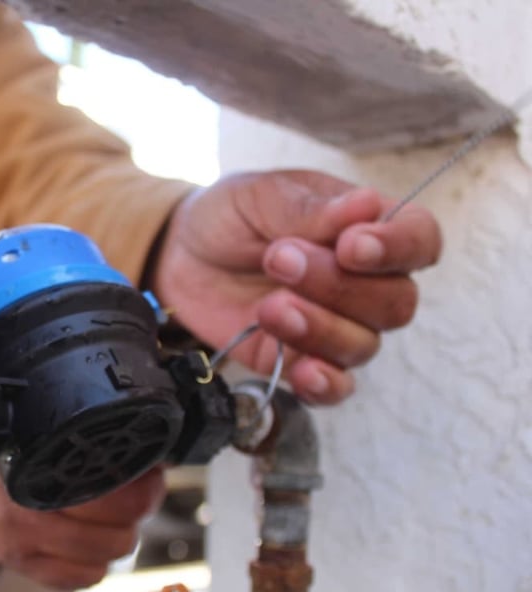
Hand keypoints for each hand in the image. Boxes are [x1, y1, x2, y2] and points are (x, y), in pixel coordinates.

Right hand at [0, 458, 164, 590]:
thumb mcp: (30, 433)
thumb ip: (75, 442)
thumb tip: (137, 443)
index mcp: (30, 480)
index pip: (110, 501)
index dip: (143, 489)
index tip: (152, 471)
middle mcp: (25, 522)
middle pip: (115, 538)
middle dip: (137, 514)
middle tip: (142, 489)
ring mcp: (23, 552)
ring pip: (101, 562)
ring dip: (119, 539)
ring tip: (120, 515)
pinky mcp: (22, 568)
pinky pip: (77, 581)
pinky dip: (94, 564)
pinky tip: (94, 541)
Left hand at [149, 170, 440, 403]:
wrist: (180, 255)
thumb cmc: (230, 217)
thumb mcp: (261, 196)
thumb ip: (310, 209)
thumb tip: (365, 204)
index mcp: (367, 228)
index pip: (419, 241)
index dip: (397, 249)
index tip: (350, 247)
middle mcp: (365, 282)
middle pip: (395, 302)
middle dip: (338, 286)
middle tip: (279, 260)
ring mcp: (337, 326)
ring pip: (364, 345)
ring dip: (319, 328)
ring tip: (269, 305)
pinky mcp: (302, 361)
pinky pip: (335, 387)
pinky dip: (324, 384)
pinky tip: (303, 371)